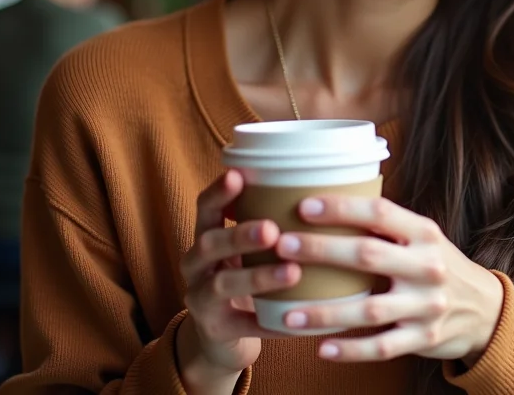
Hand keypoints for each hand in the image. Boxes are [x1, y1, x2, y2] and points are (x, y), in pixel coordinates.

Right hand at [177, 170, 301, 383]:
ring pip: (223, 284)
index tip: (237, 175)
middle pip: (209, 244)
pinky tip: (295, 318)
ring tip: (293, 272)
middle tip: (272, 229)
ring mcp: (201, 300)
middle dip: (240, 235)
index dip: (218, 192)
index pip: (204, 208)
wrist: (221, 337)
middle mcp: (195, 266)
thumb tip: (318, 190)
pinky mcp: (215, 330)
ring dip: (258, 277)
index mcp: (205, 237)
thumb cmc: (244, 278)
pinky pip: (243, 326)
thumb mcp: (246, 250)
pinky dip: (270, 322)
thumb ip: (266, 223)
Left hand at [273, 196, 503, 363]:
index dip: (342, 207)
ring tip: (289, 313)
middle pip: (368, 254)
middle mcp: (428, 267)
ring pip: (370, 309)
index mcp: (424, 233)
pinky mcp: (424, 339)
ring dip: (326, 312)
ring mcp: (427, 306)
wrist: (485, 310)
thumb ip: (387, 225)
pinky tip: (322, 348)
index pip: (380, 212)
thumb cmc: (437, 265)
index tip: (304, 206)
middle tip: (283, 246)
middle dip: (322, 250)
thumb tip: (326, 201)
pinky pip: (382, 347)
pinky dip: (351, 349)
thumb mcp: (423, 238)